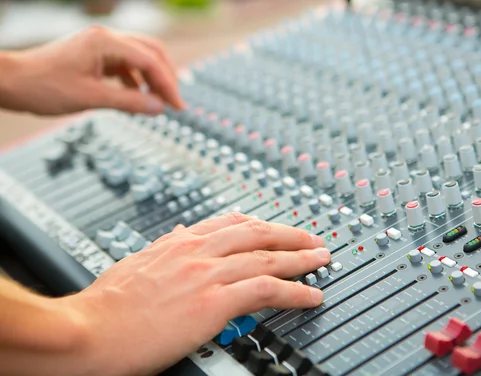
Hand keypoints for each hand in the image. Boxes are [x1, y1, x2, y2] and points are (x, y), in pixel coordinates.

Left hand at [1, 26, 183, 115]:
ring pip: (139, 58)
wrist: (12, 83)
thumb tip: (158, 108)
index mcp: (106, 42)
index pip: (150, 61)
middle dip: (166, 76)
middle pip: (151, 51)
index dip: (168, 85)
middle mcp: (105, 38)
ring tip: (158, 102)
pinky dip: (136, 81)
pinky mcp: (94, 56)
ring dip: (152, 79)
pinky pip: (125, 65)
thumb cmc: (44, 87)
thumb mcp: (91, 98)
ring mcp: (100, 46)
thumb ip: (129, 102)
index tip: (178, 106)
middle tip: (174, 101)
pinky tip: (138, 97)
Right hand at [62, 213, 329, 375]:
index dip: (260, 224)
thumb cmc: (104, 307)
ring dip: (301, 258)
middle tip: (312, 239)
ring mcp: (206, 275)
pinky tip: (310, 295)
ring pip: (267, 258)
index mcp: (177, 242)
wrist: (86, 331)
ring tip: (322, 260)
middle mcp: (195, 251)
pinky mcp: (212, 302)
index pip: (230, 223)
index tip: (275, 227)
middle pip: (256, 233)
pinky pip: (266, 290)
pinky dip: (294, 291)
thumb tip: (176, 234)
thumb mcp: (134, 264)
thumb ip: (162, 248)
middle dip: (290, 235)